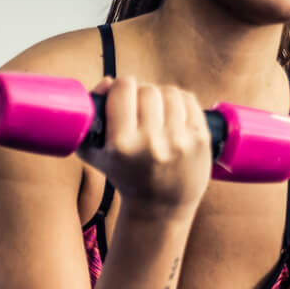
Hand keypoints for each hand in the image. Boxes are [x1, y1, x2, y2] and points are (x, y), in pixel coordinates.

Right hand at [83, 76, 212, 216]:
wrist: (160, 207)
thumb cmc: (124, 176)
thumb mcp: (96, 153)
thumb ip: (89, 116)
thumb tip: (108, 81)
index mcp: (122, 145)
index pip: (123, 88)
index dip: (121, 87)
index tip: (122, 95)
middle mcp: (151, 143)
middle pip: (147, 90)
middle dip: (141, 94)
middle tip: (140, 108)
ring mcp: (179, 142)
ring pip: (170, 92)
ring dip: (162, 97)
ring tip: (157, 112)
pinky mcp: (200, 141)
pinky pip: (189, 100)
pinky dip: (180, 102)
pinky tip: (173, 115)